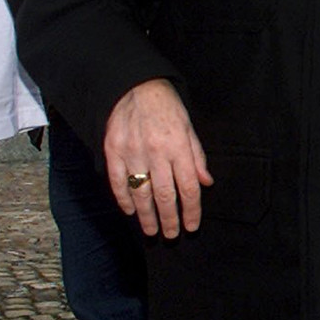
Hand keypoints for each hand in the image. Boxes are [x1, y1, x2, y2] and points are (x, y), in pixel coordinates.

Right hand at [106, 79, 213, 237]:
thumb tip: (206, 183)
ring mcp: (133, 152)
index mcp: (179, 146)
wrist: (134, 85)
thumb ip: (196, 156)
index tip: (191, 226)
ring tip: (151, 230)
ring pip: (140, 193)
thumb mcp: (188, 127)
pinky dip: (123, 199)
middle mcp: (156, 152)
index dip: (191, 211)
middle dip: (169, 220)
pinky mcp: (113, 150)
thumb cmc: (166, 106)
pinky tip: (129, 211)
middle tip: (170, 235)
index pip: (189, 187)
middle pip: (165, 195)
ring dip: (146, 216)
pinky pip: (117, 181)